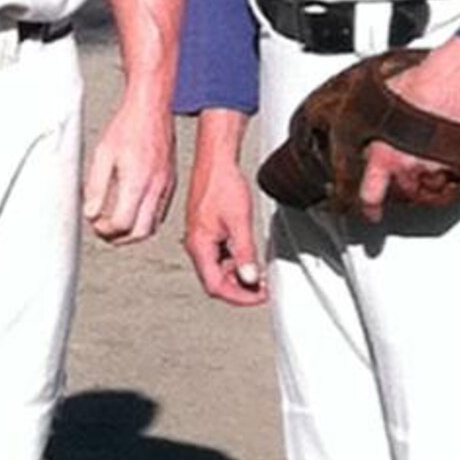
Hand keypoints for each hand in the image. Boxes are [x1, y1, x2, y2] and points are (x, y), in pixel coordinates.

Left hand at [83, 94, 175, 244]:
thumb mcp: (102, 154)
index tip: (95, 223)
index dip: (105, 230)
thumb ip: (96, 187)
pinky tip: (132, 211)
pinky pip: (160, 213)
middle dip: (119, 238)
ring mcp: (166, 186)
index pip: (122, 223)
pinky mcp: (171, 183)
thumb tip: (91, 212)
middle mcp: (155, 187)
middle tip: (104, 232)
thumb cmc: (128, 126)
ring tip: (116, 225)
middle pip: (140, 232)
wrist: (152, 109)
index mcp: (137, 181)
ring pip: (153, 226)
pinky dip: (145, 220)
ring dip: (133, 232)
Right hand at [184, 143, 268, 305]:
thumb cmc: (222, 185)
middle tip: (262, 289)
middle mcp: (196, 246)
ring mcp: (200, 240)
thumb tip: (250, 277)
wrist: (215, 162)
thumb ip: (245, 253)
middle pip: (215, 282)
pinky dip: (234, 263)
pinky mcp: (206, 232)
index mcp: (199, 246)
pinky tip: (247, 259)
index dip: (240, 296)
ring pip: (217, 271)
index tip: (259, 297)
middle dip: (240, 289)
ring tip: (258, 275)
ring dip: (238, 277)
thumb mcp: (240, 222)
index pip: (216, 287)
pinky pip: (219, 257)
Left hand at [356, 35, 459, 224]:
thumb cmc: (419, 85)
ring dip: (430, 173)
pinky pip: (455, 172)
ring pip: (431, 183)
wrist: (452, 80)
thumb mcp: (381, 106)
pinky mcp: (459, 164)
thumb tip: (368, 122)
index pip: (370, 193)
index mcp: (384, 155)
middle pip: (406, 189)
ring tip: (432, 149)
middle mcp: (409, 167)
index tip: (372, 215)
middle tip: (411, 163)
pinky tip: (452, 143)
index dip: (370, 209)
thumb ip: (374, 123)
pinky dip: (454, 163)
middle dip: (406, 180)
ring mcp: (435, 168)